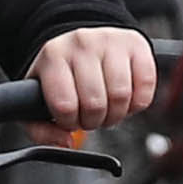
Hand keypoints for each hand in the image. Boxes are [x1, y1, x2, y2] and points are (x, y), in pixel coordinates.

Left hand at [31, 24, 157, 128]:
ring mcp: (111, 40)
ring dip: (117, 114)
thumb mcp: (37, 98)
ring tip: (107, 108)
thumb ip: (41, 129)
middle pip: (95, 103)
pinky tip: (125, 98)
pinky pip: (145, 85)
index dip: (70, 122)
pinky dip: (137, 102)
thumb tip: (65, 142)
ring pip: (121, 95)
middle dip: (94, 121)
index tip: (70, 119)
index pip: (65, 105)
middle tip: (91, 116)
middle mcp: (81, 43)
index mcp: (53, 56)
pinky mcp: (136, 43)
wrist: (81, 43)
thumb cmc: (63, 74)